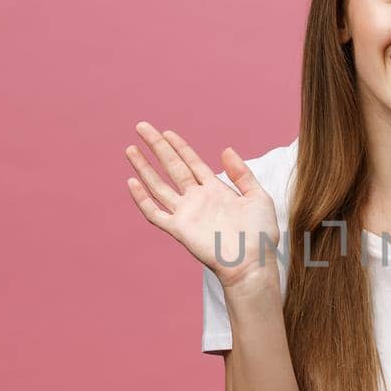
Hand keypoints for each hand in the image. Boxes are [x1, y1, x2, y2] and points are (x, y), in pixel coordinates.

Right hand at [124, 121, 280, 289]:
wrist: (254, 263)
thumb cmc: (260, 234)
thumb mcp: (258, 197)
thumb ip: (241, 173)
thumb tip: (225, 150)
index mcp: (215, 190)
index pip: (192, 162)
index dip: (179, 146)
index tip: (166, 131)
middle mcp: (198, 199)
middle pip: (172, 167)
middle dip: (157, 146)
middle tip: (141, 127)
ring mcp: (187, 213)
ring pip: (159, 186)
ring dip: (144, 167)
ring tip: (130, 149)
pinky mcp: (180, 229)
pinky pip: (155, 213)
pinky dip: (142, 199)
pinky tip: (132, 182)